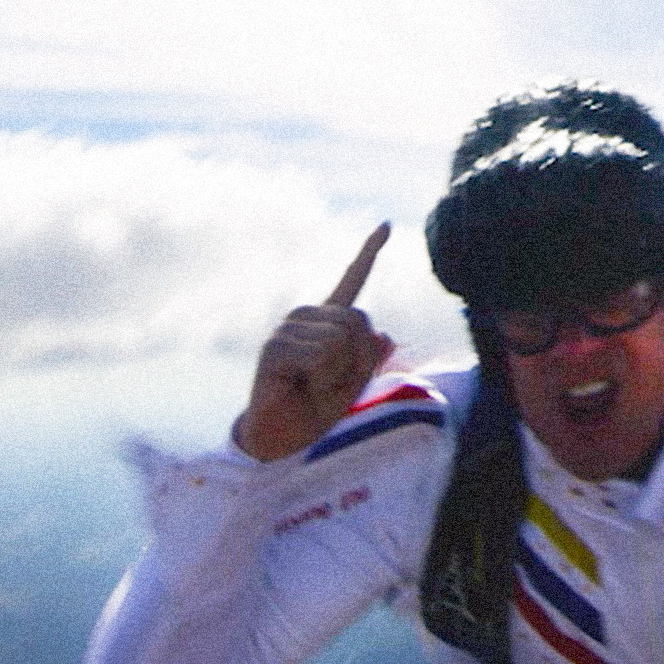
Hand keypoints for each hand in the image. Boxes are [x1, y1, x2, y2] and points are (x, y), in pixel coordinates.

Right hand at [232, 224, 392, 461]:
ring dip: (336, 375)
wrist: (282, 438)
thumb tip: (384, 337)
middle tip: (328, 383)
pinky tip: (297, 387)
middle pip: (359, 321)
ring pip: (341, 341)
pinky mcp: (275, 346)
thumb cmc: (315, 408)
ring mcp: (288, 328)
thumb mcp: (354, 384)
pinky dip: (321, 381)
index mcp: (328, 320)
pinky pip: (322, 357)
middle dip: (357, 361)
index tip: (387, 225)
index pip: (353, 280)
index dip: (370, 253)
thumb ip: (370, 359)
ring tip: (310, 387)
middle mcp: (307, 316)